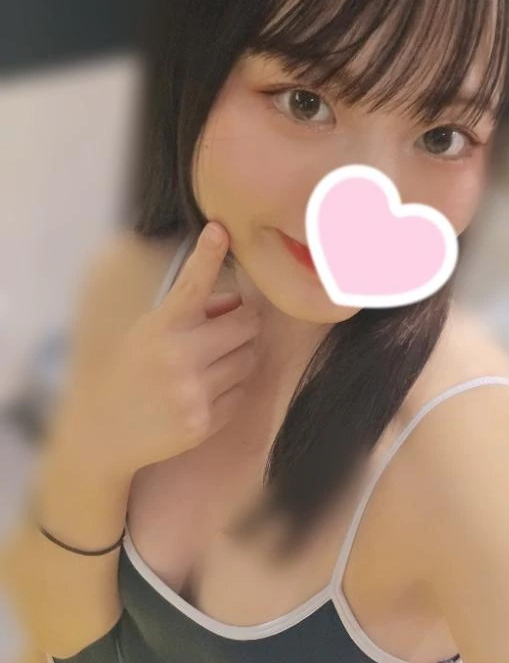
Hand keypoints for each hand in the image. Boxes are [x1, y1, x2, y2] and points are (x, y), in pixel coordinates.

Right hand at [77, 223, 260, 475]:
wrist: (104, 432)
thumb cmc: (132, 372)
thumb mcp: (150, 333)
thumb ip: (194, 313)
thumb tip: (236, 301)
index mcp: (161, 327)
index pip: (191, 284)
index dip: (208, 254)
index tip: (220, 230)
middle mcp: (179, 356)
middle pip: (247, 324)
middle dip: (243, 324)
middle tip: (228, 330)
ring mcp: (193, 392)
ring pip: (250, 359)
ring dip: (240, 356)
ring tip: (212, 365)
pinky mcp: (204, 422)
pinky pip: (241, 393)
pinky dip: (232, 389)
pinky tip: (204, 393)